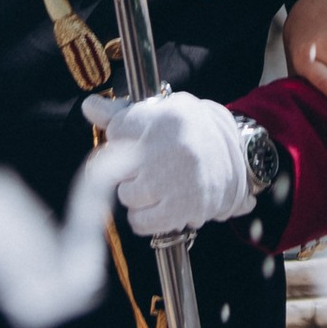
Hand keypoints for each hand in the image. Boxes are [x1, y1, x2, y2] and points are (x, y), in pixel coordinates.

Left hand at [82, 88, 252, 236]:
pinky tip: (158, 204)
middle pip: (117, 166)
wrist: (237, 158)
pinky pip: (141, 222)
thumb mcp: (162, 111)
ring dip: (136, 194)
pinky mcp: (184, 208)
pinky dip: (143, 217)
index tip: (136, 139)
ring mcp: (177, 181)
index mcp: (166, 116)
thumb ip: (122, 113)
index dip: (121, 137)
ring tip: (155, 184)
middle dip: (127, 167)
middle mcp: (171, 148)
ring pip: (127, 196)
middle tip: (147, 164)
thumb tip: (89, 106)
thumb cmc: (191, 131)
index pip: (117, 130)